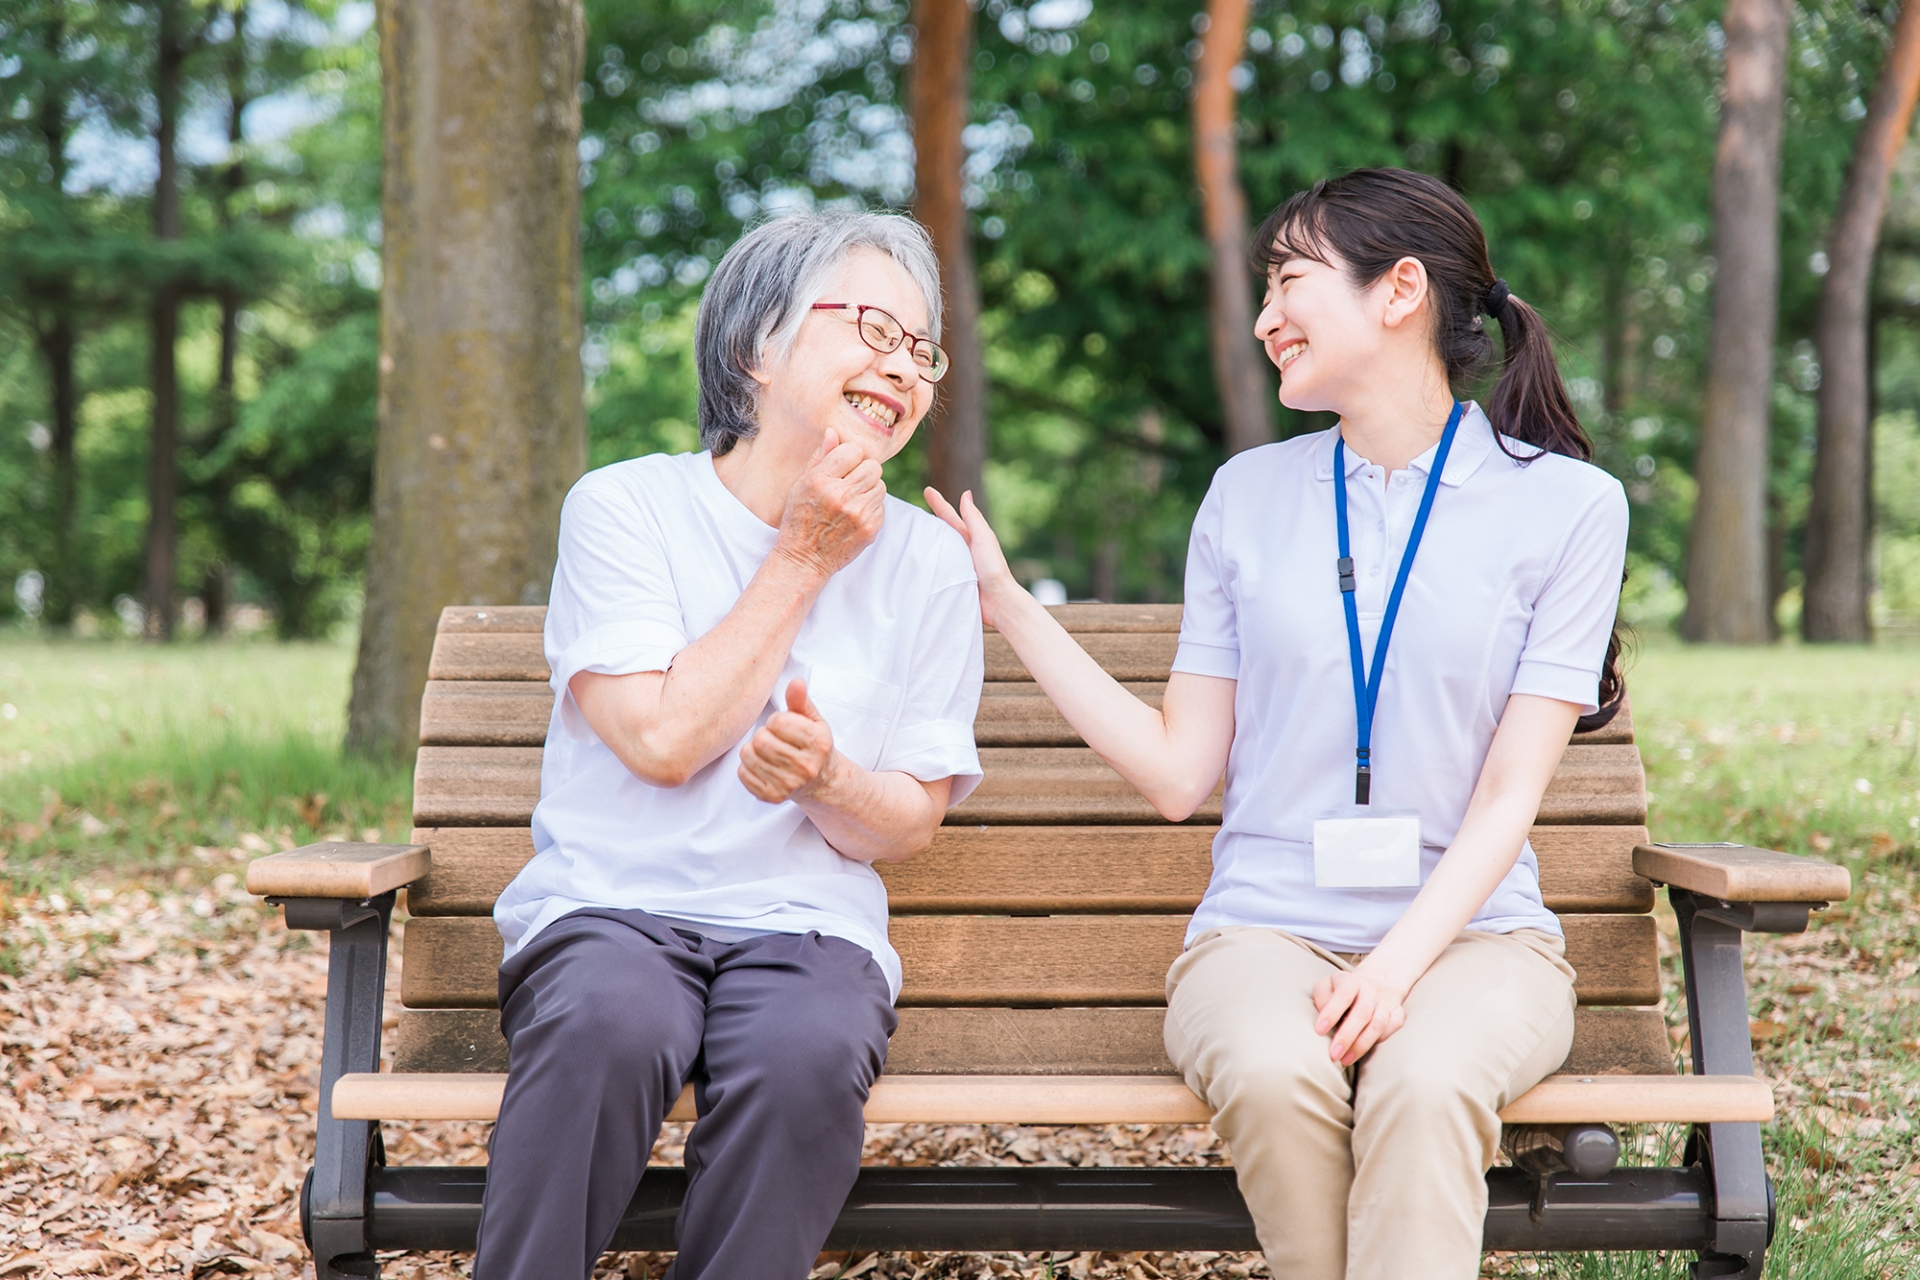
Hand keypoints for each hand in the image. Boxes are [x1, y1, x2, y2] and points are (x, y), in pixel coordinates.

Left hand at [738, 678, 838, 803]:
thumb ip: (801, 701)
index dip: (777, 720)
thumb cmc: (813, 745)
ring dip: (753, 749)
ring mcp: (788, 785)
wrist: (821, 781)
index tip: (784, 726)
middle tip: (774, 739)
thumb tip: (796, 682)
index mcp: (818, 743)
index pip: (778, 721)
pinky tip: (764, 765)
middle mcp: (806, 767)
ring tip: (768, 751)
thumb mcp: (813, 721)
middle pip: (761, 739)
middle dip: (764, 734)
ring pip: (748, 755)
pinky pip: (743, 773)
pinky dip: (748, 766)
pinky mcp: (772, 797)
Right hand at [774, 429, 886, 580]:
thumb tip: (833, 431)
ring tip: (851, 501)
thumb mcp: (801, 485)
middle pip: (873, 467)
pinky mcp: (870, 528)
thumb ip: (820, 458)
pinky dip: (871, 509)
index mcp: (820, 480)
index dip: (849, 458)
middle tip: (849, 485)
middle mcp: (840, 496)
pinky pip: (881, 506)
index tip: (842, 469)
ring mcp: (858, 513)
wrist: (804, 558)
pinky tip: (854, 517)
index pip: (853, 451)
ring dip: (869, 490)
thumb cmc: (800, 518)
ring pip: (880, 486)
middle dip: (863, 473)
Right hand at [924, 487, 1022, 628]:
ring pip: (935, 552)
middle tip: (910, 512)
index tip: (927, 490)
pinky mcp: (949, 583)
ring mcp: (955, 567)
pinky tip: (911, 565)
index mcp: (970, 539)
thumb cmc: (993, 569)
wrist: (997, 602)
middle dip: (927, 522)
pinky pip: (933, 571)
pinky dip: (924, 566)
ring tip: (904, 535)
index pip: (950, 517)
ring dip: (922, 544)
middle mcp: (962, 551)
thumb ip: (973, 518)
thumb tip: (966, 493)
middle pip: (940, 533)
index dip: (939, 504)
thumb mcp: (982, 538)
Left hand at [1311, 966, 1407, 1066]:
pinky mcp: (1398, 1012)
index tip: (1319, 1031)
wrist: (1377, 980)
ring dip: (1362, 1045)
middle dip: (1347, 1037)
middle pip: (1362, 1013)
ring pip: (1379, 1024)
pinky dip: (1380, 1040)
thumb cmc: (1343, 989)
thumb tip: (1323, 1015)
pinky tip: (1366, 1050)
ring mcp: (1386, 1001)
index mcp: (1351, 981)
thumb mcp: (1327, 986)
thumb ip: (1321, 997)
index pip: (1343, 995)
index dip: (1331, 1013)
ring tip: (1346, 1060)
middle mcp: (1371, 989)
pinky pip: (1393, 1027)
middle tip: (1334, 1054)